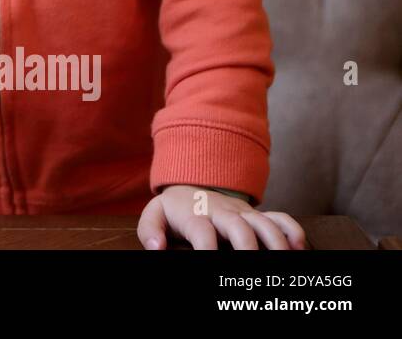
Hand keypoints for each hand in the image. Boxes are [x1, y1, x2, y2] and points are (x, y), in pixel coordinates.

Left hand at [138, 184, 305, 249]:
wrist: (191, 185)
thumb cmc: (174, 209)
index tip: (209, 261)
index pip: (201, 231)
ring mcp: (243, 212)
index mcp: (195, 214)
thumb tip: (156, 249)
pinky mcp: (257, 214)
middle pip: (238, 226)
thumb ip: (151, 231)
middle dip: (247, 247)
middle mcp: (222, 212)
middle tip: (251, 266)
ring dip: (276, 242)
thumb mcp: (155, 215)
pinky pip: (280, 217)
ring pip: (264, 223)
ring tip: (283, 260)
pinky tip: (300, 249)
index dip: (206, 248)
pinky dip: (293, 230)